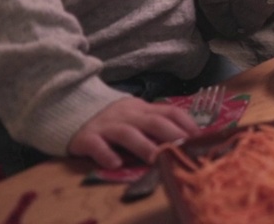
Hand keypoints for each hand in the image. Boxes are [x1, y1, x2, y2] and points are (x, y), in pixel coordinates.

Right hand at [68, 97, 198, 168]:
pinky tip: (115, 164)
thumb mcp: (137, 116)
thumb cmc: (114, 120)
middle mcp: (127, 115)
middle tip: (183, 148)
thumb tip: (187, 137)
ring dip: (142, 145)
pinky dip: (106, 154)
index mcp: (142, 109)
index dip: (185, 123)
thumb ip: (156, 123)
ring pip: (127, 133)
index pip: (168, 111)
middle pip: (152, 122)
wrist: (73, 111)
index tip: (199, 136)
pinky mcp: (86, 137)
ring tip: (155, 158)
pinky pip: (96, 145)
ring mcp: (106, 125)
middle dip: (170, 134)